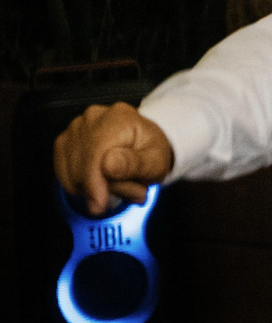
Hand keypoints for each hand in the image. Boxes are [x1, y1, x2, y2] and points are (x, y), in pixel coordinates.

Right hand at [53, 103, 174, 217]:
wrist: (143, 145)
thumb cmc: (150, 151)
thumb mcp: (155, 161)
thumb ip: (134, 163)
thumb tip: (108, 165)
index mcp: (118, 117)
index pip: (95, 152)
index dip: (94, 182)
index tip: (98, 205)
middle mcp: (93, 119)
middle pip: (84, 165)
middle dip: (106, 188)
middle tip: (134, 192)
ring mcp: (75, 129)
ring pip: (72, 172)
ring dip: (96, 189)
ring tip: (125, 186)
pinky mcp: (64, 143)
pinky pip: (64, 175)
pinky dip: (83, 187)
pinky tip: (105, 184)